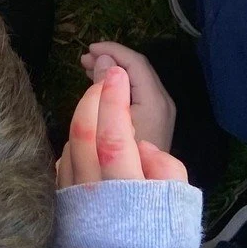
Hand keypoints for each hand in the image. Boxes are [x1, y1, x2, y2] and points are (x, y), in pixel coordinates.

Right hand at [56, 63, 186, 187]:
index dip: (112, 51)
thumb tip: (104, 60)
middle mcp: (162, 102)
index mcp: (155, 100)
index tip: (89, 48)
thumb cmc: (124, 159)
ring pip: (137, 81)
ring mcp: (160, 112)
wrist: (142, 199)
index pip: (135, 63)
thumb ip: (108, 88)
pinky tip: (100, 88)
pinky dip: (118, 85)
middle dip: (111, 59)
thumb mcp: (112, 121)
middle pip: (138, 69)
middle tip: (84, 59)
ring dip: (113, 72)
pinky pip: (137, 93)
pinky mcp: (154, 121)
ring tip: (87, 68)